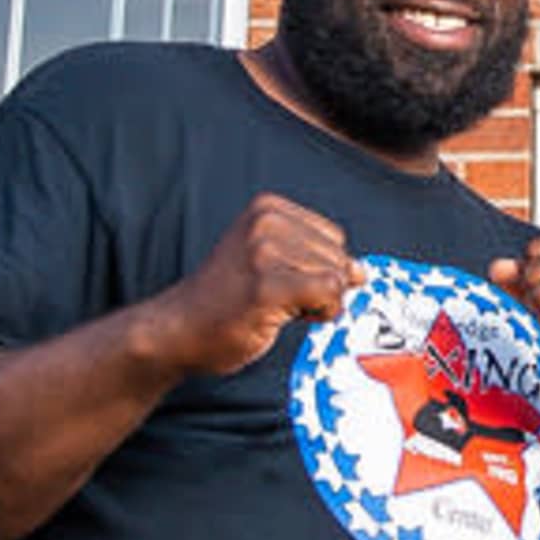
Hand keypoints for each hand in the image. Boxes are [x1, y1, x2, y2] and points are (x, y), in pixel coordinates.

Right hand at [158, 194, 359, 375]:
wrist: (178, 331)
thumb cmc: (225, 301)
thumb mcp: (272, 263)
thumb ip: (317, 260)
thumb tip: (361, 271)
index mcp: (268, 208)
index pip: (333, 236)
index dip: (317, 268)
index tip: (279, 280)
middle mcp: (267, 222)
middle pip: (339, 256)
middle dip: (318, 285)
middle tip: (274, 298)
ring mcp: (265, 252)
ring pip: (337, 277)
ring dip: (315, 303)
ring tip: (272, 306)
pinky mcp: (268, 286)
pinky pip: (328, 295)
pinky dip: (318, 314)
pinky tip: (283, 317)